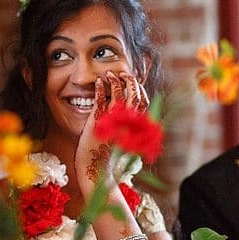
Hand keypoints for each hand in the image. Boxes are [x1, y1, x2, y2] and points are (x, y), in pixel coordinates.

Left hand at [74, 72, 148, 196]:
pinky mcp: (98, 119)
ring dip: (115, 80)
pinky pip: (100, 98)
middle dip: (130, 81)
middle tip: (123, 74)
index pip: (144, 102)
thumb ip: (129, 125)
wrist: (94, 166)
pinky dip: (100, 87)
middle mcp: (128, 122)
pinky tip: (98, 81)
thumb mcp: (123, 138)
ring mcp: (113, 119)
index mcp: (136, 126)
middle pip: (135, 95)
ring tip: (109, 74)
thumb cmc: (107, 154)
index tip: (133, 81)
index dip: (139, 89)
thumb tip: (131, 112)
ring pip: (119, 93)